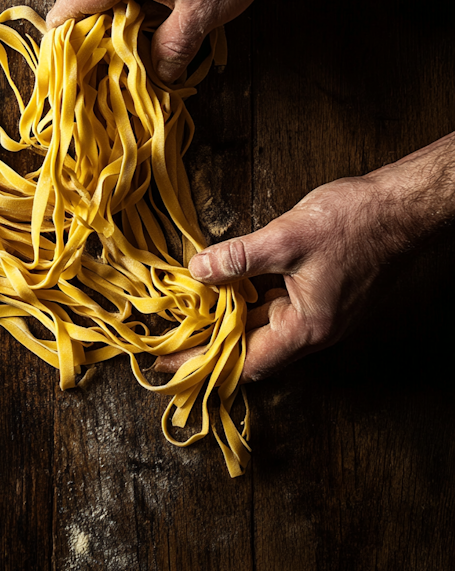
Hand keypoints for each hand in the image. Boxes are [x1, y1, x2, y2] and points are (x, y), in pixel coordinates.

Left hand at [189, 175, 405, 381]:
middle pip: (251, 347)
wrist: (402, 207)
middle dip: (210, 340)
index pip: (244, 361)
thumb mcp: (287, 237)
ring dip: (228, 317)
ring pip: (263, 323)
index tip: (167, 363)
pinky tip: (227, 282)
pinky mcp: (321, 292)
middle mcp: (314, 329)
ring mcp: (319, 311)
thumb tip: (199, 271)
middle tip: (169, 334)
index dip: (202, 362)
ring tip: (190, 309)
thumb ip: (239, 257)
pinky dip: (248, 297)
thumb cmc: (356, 223)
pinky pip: (276, 304)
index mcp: (307, 328)